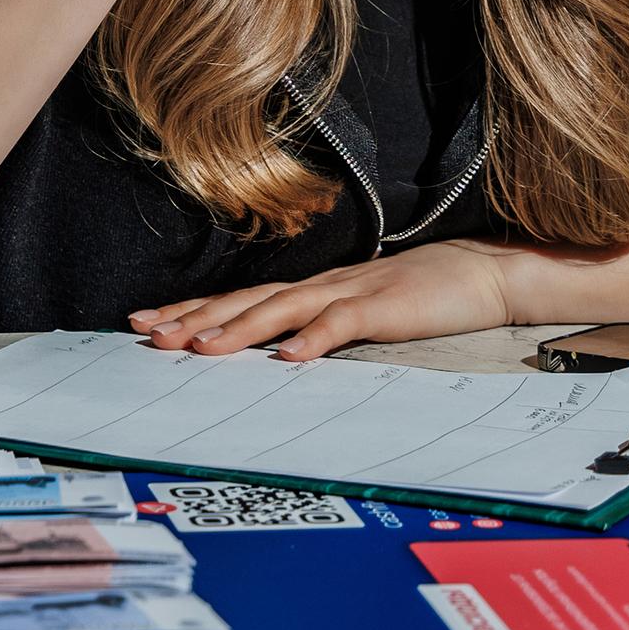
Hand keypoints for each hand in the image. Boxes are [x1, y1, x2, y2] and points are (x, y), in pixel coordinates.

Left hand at [128, 238, 521, 358]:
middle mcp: (321, 285)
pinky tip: (287, 357)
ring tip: (199, 346)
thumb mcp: (361, 314)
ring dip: (238, 328)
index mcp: (313, 290)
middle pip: (247, 300)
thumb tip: (276, 353)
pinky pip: (342, 323)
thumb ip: (320, 327)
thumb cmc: (422, 295)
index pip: (241, 299)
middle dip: (194, 316)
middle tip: (148, 334)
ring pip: (282, 309)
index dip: (192, 309)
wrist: (481, 272)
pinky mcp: (383, 307)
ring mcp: (351, 292)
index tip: (146, 322)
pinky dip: (313, 339)